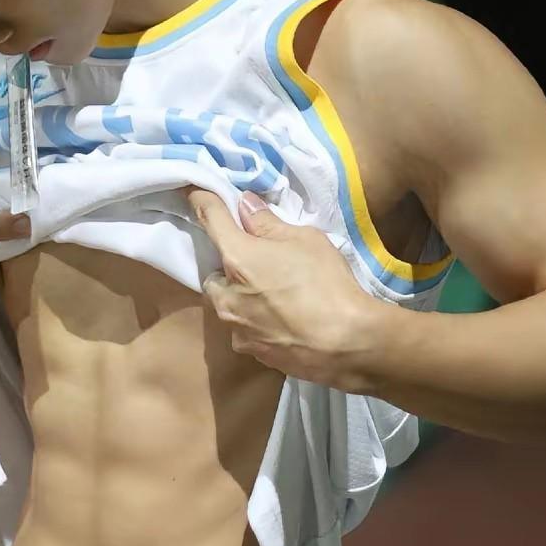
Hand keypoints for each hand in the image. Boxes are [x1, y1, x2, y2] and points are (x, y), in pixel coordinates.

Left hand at [187, 189, 372, 386]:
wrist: (347, 344)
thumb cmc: (326, 283)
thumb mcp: (305, 239)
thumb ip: (268, 223)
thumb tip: (245, 206)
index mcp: (236, 258)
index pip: (210, 219)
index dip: (203, 202)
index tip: (197, 193)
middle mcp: (226, 295)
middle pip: (214, 274)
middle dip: (228, 268)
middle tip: (257, 263)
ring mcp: (236, 329)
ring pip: (228, 306)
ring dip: (241, 297)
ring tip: (273, 296)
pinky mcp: (252, 353)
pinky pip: (245, 330)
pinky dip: (257, 322)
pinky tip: (283, 322)